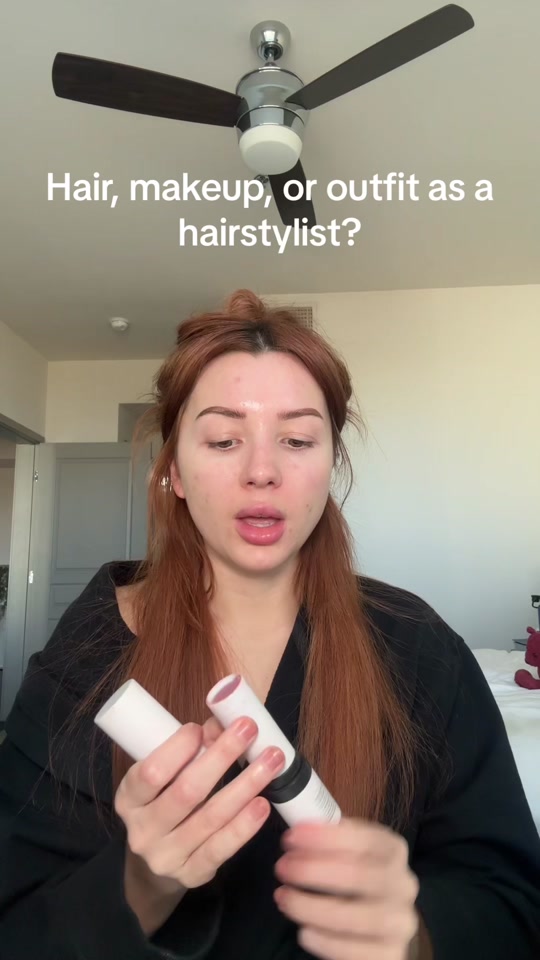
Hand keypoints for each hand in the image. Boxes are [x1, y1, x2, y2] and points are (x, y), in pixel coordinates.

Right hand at [115, 714, 284, 895]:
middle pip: (186, 792)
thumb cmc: (165, 801)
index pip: (151, 772)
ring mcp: (166, 856)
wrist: (158, 860)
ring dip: (245, 785)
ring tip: (272, 761)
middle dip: (221, 756)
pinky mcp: (192, 875)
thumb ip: (190, 750)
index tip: (202, 727)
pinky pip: (222, 847)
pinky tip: (263, 804)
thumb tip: (221, 725)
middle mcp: (142, 830)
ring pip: (210, 818)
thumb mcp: (166, 776)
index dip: (177, 748)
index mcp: (129, 798)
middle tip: (249, 729)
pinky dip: (244, 824)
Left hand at [273, 818, 419, 959]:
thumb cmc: (354, 880)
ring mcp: (401, 922)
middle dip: (314, 871)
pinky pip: (359, 952)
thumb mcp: (348, 852)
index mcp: (392, 850)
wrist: (379, 925)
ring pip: (361, 917)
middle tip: (282, 867)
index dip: (324, 838)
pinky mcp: (391, 955)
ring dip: (314, 907)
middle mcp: (403, 884)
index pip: (363, 839)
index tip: (290, 838)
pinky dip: (327, 942)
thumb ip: (329, 838)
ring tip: (284, 899)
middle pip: (361, 875)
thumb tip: (299, 825)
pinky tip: (304, 931)